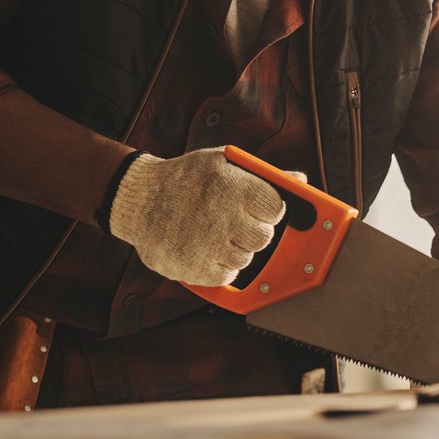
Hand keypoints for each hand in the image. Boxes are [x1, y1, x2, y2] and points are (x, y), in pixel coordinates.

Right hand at [107, 147, 288, 286]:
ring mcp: (206, 245)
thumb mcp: (223, 163)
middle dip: (254, 231)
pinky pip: (226, 275)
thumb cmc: (187, 179)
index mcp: (232, 187)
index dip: (269, 209)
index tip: (259, 208)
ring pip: (246, 258)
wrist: (138, 201)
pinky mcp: (193, 268)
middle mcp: (221, 217)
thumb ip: (263, 175)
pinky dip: (220, 266)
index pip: (276, 208)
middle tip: (236, 222)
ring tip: (214, 232)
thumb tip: (301, 180)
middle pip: (263, 237)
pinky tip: (206, 248)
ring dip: (236, 249)